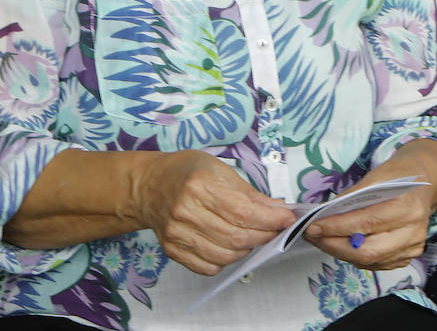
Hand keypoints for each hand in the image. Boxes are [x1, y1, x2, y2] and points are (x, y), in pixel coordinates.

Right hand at [124, 150, 296, 275]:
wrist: (149, 186)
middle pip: (235, 237)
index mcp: (200, 186)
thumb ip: (250, 193)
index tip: (287, 218)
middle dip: (264, 236)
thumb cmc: (187, 172)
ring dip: (248, 249)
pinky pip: (208, 267)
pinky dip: (227, 261)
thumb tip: (278, 209)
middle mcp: (185, 211)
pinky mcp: (172, 250)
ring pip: (224, 256)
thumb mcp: (221, 170)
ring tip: (255, 236)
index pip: (242, 211)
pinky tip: (231, 245)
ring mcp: (176, 234)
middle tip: (276, 229)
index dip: (270, 219)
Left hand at [305, 181, 434, 271]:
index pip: (367, 223)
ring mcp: (412, 247)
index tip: (313, 225)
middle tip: (312, 235)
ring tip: (321, 239)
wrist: (425, 183)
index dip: (337, 227)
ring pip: (368, 261)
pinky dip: (354, 256)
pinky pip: (375, 264)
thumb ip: (353, 196)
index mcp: (409, 206)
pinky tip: (342, 244)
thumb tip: (325, 213)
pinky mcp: (407, 257)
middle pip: (367, 250)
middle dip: (333, 245)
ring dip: (340, 251)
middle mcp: (414, 231)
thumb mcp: (377, 175)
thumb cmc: (398, 176)